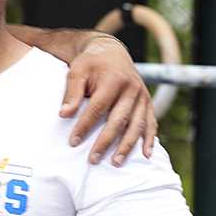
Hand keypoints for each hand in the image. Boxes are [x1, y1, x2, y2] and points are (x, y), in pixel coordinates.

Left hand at [61, 34, 156, 165]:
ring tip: (116, 163)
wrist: (112, 52)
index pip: (98, 108)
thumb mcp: (76, 71)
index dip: (85, 126)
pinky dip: (149, 140)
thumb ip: (72, 93)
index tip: (73, 142)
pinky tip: (145, 155)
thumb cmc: (91, 64)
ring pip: (136, 126)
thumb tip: (64, 115)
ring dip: (127, 146)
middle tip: (93, 159)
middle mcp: (132, 89)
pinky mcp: (148, 103)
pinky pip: (151, 124)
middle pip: (119, 121)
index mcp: (114, 79)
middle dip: (106, 142)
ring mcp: (143, 97)